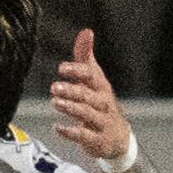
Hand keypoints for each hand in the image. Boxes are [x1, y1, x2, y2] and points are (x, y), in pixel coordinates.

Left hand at [47, 28, 130, 161]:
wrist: (119, 138)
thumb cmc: (101, 103)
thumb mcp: (94, 80)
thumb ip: (86, 57)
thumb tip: (86, 31)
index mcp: (101, 86)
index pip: (91, 76)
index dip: (77, 71)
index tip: (61, 68)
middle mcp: (103, 103)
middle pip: (89, 95)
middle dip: (72, 90)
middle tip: (53, 88)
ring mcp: (102, 122)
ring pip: (88, 114)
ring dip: (71, 108)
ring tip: (55, 103)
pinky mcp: (98, 140)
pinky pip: (85, 136)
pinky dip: (71, 132)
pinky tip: (57, 127)